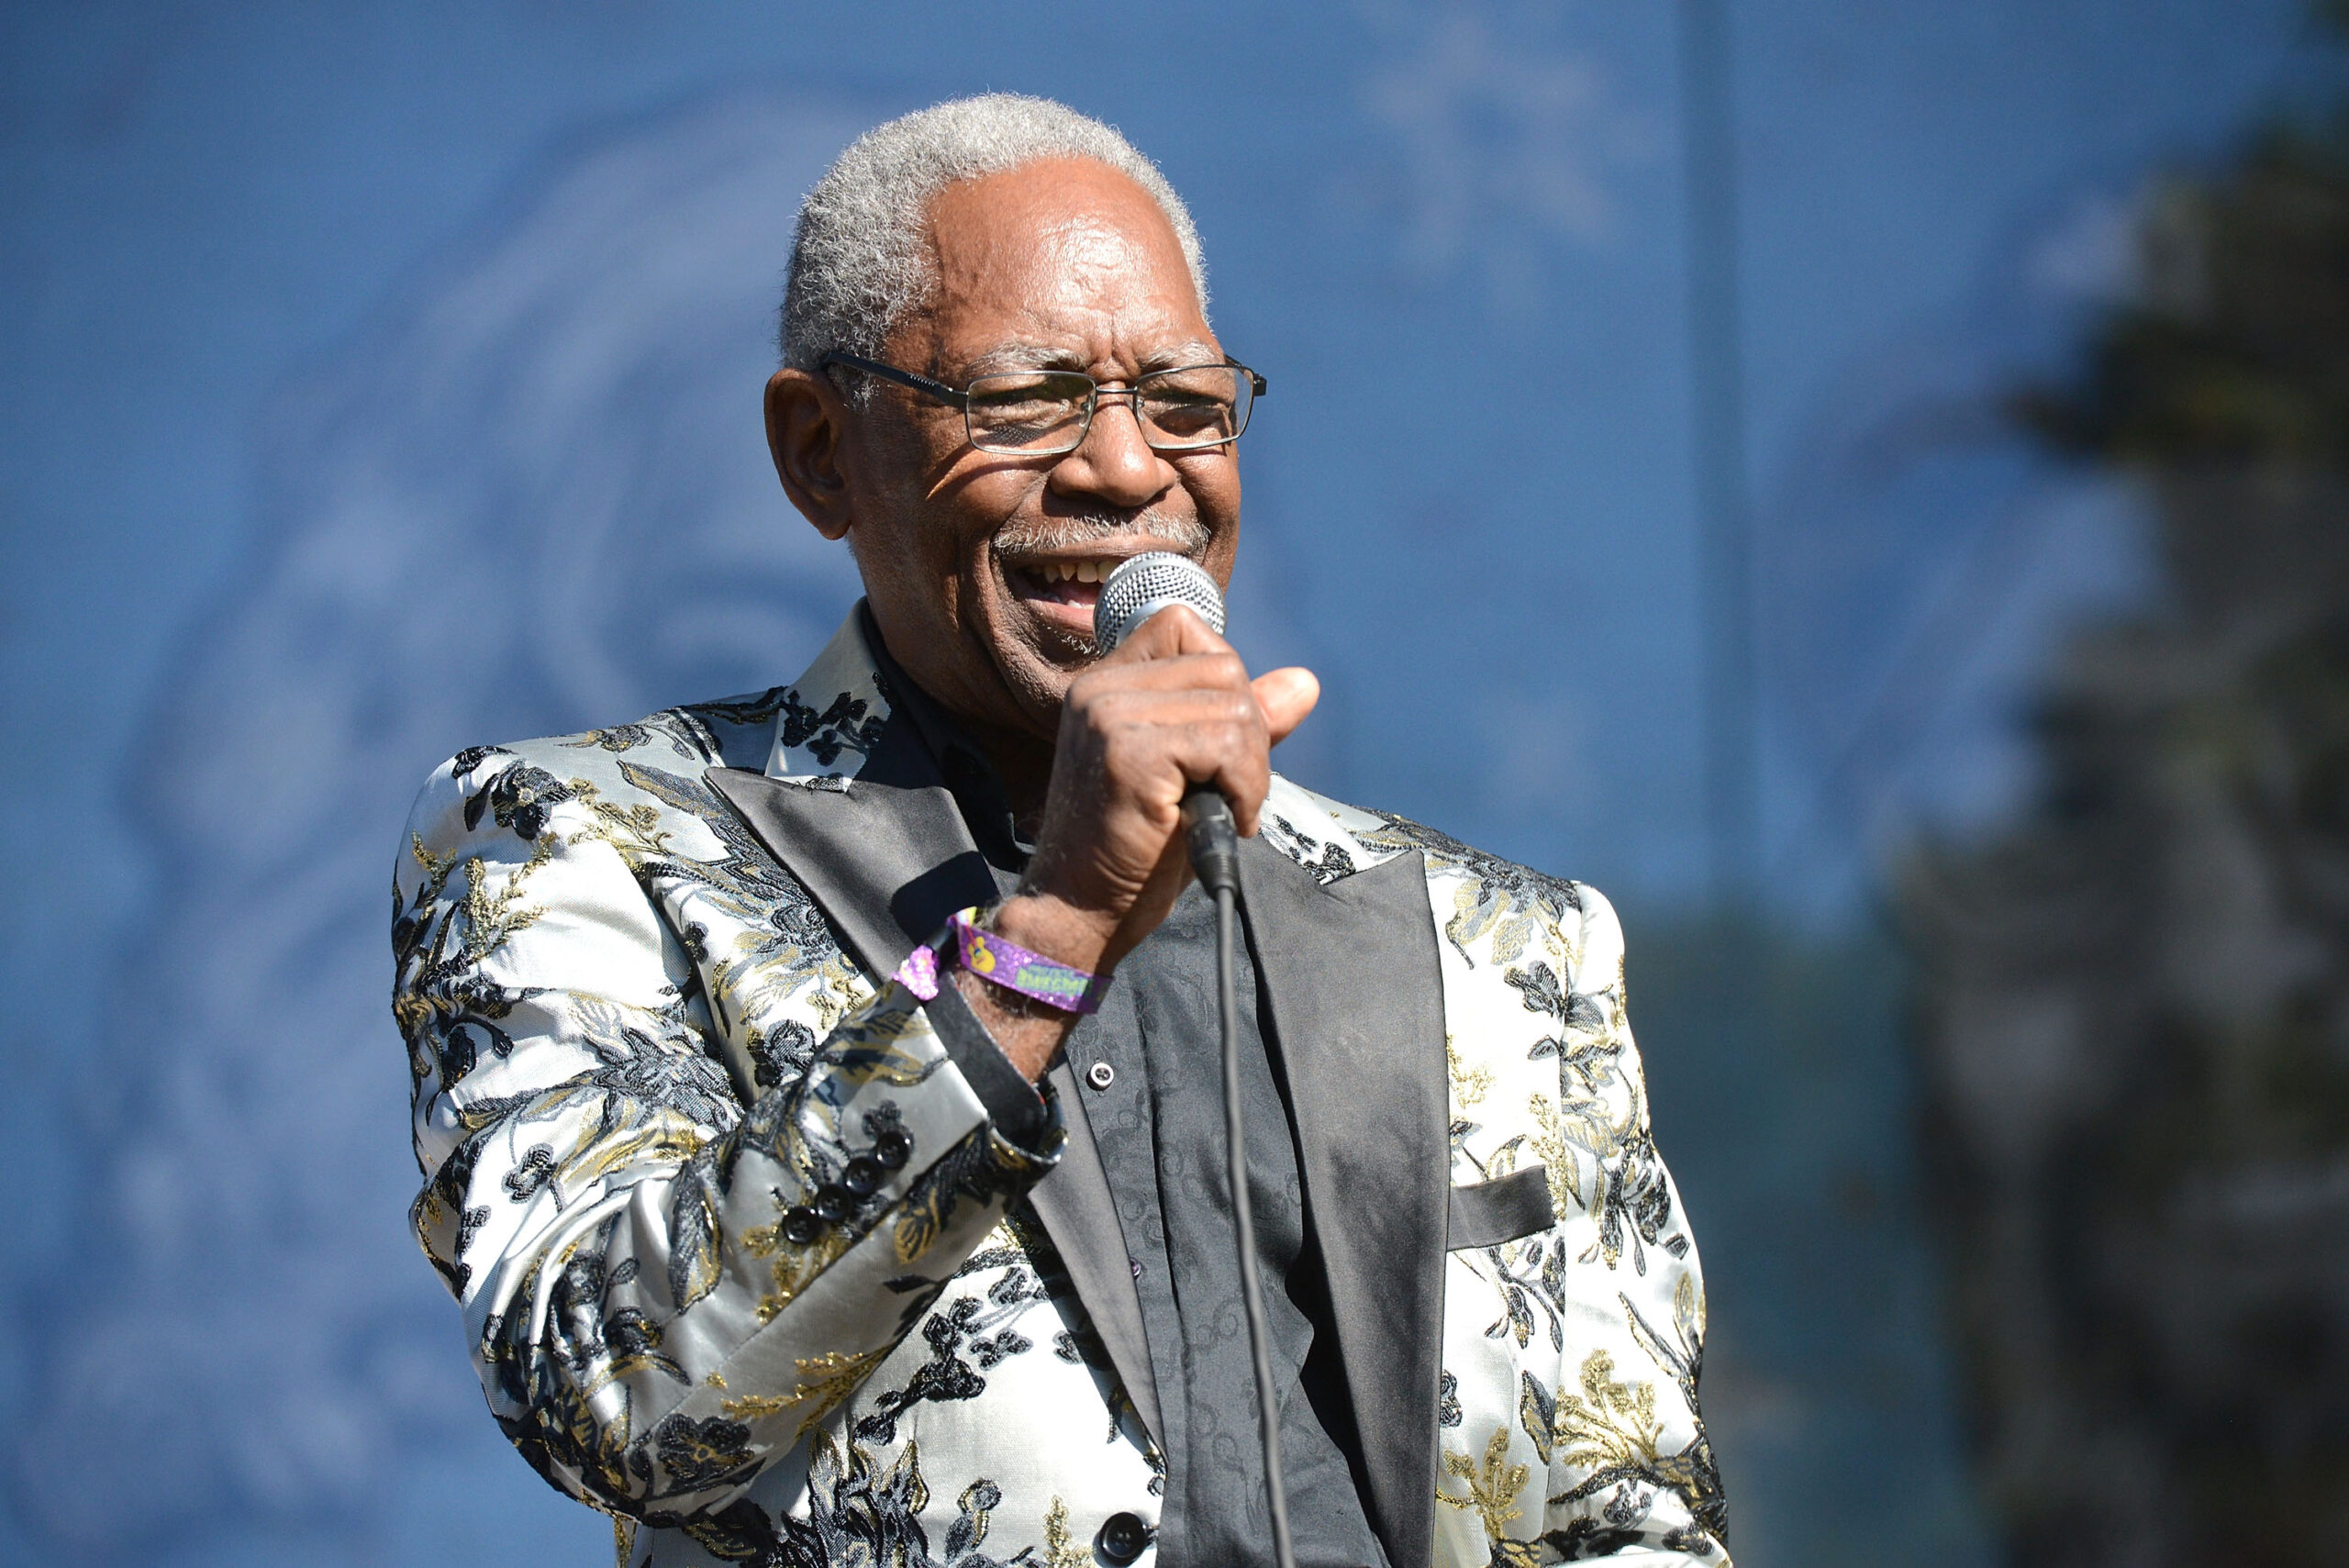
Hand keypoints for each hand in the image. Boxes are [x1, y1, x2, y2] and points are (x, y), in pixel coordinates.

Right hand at [957, 606, 1316, 1077]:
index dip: (1223, 679)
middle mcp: (1099, 688)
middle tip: (1227, 792)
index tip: (1214, 746)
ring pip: (1234, 706)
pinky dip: (1243, 787)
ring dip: (1249, 769)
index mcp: (1104, 684)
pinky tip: (1222, 821)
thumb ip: (1243, 723)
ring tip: (1222, 811)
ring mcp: (1109, 715)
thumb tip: (1305, 682)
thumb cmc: (1134, 851)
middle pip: (1223, 667)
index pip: (1184, 628)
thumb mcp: (1196, 773)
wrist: (1080, 913)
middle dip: (1248, 733)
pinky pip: (1226, 743)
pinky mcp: (1128, 752)